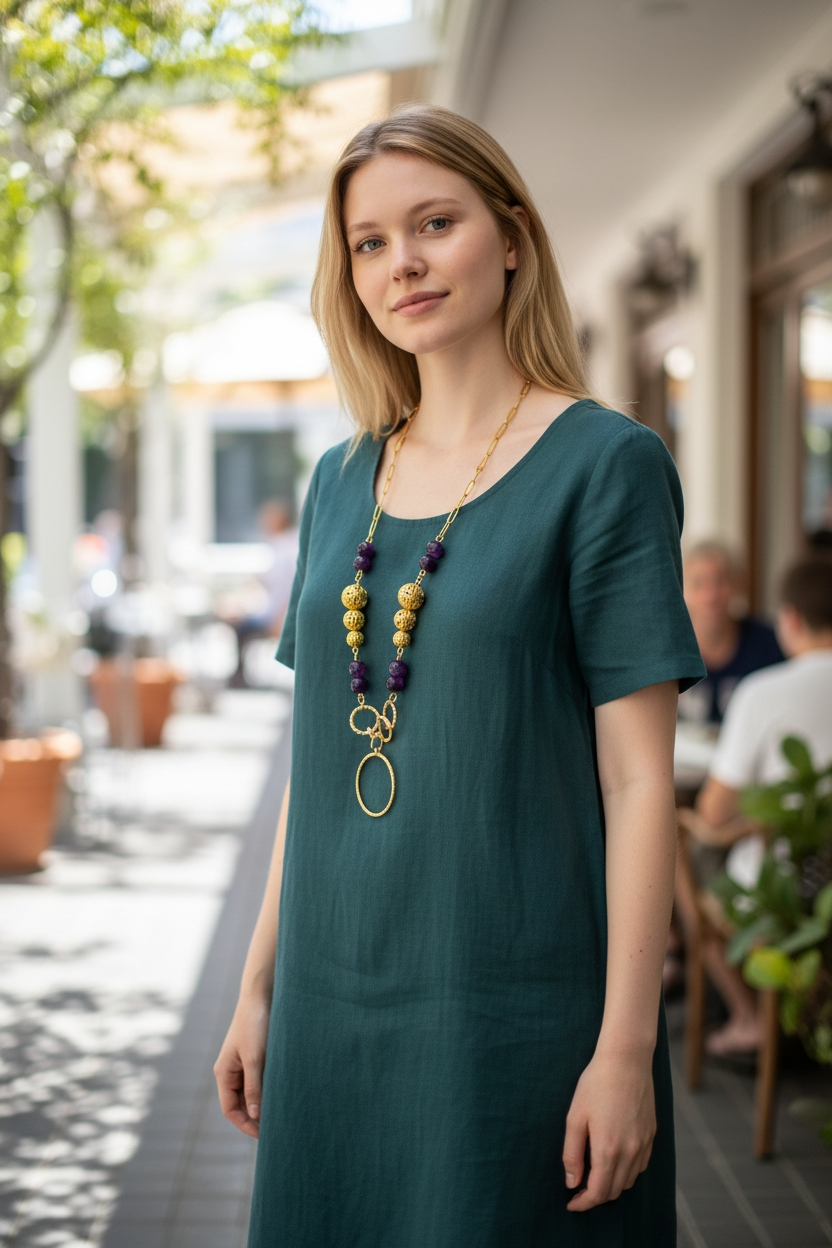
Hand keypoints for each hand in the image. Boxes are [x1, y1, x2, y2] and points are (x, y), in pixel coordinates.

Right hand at [214, 995, 270, 1137]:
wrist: (262, 994)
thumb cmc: (255, 1023)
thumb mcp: (255, 1058)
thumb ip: (254, 1088)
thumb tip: (256, 1116)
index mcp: (224, 1073)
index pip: (230, 1109)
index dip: (245, 1124)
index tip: (264, 1135)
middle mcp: (231, 1071)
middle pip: (239, 1104)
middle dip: (255, 1117)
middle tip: (276, 1129)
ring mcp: (242, 1063)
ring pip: (251, 1093)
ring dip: (263, 1104)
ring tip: (281, 1115)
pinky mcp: (255, 1056)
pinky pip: (259, 1080)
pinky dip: (268, 1090)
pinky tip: (282, 1094)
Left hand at [562, 1050, 655, 1211]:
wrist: (627, 1060)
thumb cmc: (596, 1084)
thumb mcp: (575, 1117)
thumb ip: (572, 1154)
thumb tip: (572, 1182)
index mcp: (608, 1149)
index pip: (598, 1193)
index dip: (583, 1203)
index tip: (571, 1203)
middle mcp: (630, 1152)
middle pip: (614, 1191)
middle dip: (596, 1196)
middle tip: (579, 1189)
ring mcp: (644, 1144)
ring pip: (629, 1181)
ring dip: (612, 1185)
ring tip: (595, 1176)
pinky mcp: (652, 1134)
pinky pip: (641, 1166)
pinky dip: (627, 1172)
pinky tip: (615, 1161)